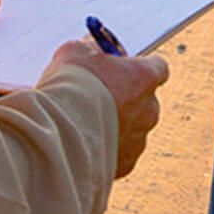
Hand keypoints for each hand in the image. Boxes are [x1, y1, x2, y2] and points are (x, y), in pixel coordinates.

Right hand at [50, 40, 169, 177]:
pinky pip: (118, 153)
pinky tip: (81, 144)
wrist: (56, 133)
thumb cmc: (68, 88)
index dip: (137, 67)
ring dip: (114, 126)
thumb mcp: (76, 52)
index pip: (157, 68)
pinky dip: (104, 149)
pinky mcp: (125, 164)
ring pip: (131, 129)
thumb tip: (92, 49)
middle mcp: (149, 109)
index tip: (122, 68)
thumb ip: (91, 50)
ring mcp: (139, 139)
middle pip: (144, 101)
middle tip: (99, 98)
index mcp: (145, 78)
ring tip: (83, 125)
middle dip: (125, 99)